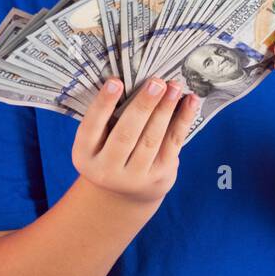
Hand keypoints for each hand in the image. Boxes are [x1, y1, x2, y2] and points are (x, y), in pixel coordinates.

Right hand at [71, 76, 199, 205]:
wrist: (123, 194)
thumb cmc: (110, 152)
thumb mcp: (98, 141)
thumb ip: (108, 117)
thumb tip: (134, 80)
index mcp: (84, 155)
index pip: (91, 126)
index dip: (103, 104)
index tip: (115, 81)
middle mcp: (106, 170)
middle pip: (126, 135)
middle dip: (143, 106)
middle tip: (156, 82)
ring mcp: (134, 177)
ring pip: (151, 139)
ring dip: (165, 110)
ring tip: (174, 87)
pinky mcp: (159, 177)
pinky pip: (172, 144)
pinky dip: (183, 121)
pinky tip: (190, 102)